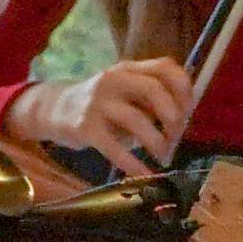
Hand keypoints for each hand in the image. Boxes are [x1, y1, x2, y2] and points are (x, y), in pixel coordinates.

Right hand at [23, 54, 194, 172]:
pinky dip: (134, 164)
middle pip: (154, 89)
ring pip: (137, 120)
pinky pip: (116, 148)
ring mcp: (98, 102)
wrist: (54, 109)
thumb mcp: (125, 92)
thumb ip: (151, 99)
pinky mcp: (86, 127)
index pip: (166, 67)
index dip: (184, 90)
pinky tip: (145, 174)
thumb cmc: (101, 104)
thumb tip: (183, 120)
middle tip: (176, 137)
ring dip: (157, 142)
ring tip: (162, 156)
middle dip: (173, 117)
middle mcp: (114, 79)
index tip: (188, 112)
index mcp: (129, 69)